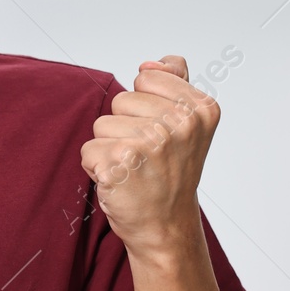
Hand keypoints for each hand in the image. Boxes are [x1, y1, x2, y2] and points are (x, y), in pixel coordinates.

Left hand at [79, 56, 217, 255]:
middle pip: (121, 99)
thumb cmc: (170, 174)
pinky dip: (96, 168)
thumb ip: (173, 83)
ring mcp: (152, 144)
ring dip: (109, 148)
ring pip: (102, 124)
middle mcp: (181, 124)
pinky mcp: (121, 164)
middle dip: (125, 127)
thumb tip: (149, 63)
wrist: (166, 226)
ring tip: (133, 170)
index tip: (163, 134)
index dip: (145, 105)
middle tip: (146, 157)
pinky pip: (88, 150)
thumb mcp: (186, 124)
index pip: (147, 76)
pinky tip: (120, 183)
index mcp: (201, 109)